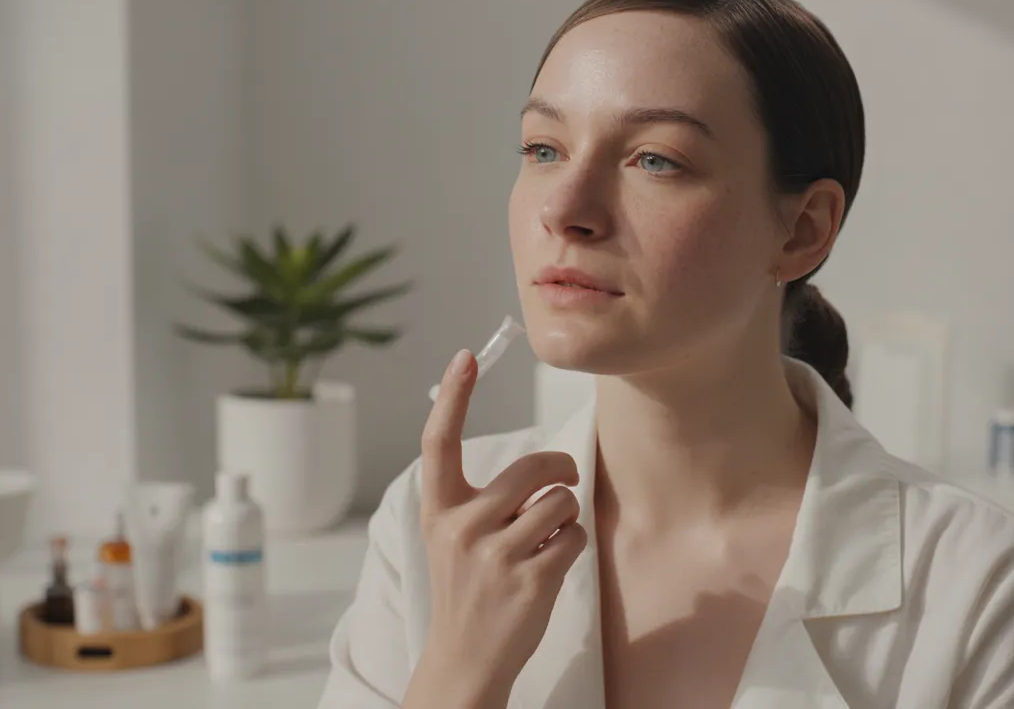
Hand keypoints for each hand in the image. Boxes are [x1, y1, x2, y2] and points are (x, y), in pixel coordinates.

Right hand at [403, 349, 586, 707]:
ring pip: (560, 501)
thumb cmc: (467, 588)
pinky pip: (574, 537)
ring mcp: (495, 555)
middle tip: (564, 478)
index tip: (466, 356)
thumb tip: (538, 462)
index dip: (455, 396)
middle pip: (531, 466)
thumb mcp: (452, 537)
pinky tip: (550, 565)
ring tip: (547, 537)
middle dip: (561, 468)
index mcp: (439, 509)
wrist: (464, 658)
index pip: (440, 441)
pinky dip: (572, 545)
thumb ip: (479, 498)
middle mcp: (462, 527)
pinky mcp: (529, 580)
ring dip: (566, 515)